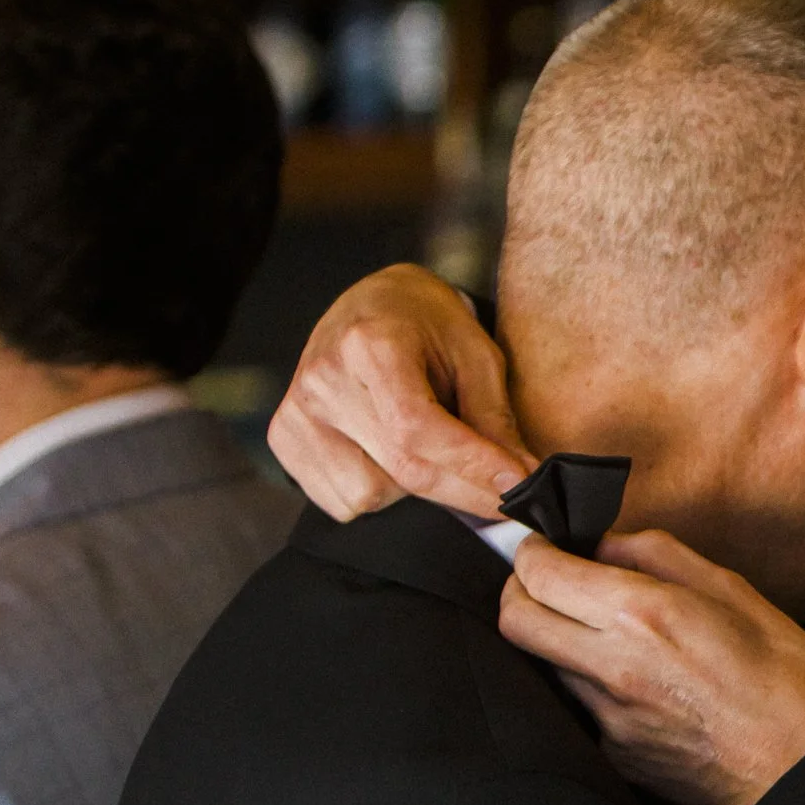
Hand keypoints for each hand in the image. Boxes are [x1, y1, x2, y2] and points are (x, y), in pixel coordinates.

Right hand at [269, 264, 531, 519]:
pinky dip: (377, 494)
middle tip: (504, 497)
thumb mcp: (475, 355)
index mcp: (370, 345)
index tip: (516, 487)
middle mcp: (323, 380)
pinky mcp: (285, 438)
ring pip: (371, 495)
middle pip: (400, 468)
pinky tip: (389, 456)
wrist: (373, 304)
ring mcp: (296, 412)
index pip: (418, 427)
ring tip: (426, 449)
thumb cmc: (428, 324)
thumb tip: (519, 482)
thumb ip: (494, 419)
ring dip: (415, 490)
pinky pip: (341, 501)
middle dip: (463, 491)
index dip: (471, 465)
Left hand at [498, 532, 804, 804]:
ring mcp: (609, 718)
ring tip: (604, 634)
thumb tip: (605, 544)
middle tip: (547, 582)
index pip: (541, 574)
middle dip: (520, 591)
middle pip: (516, 621)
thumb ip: (657, 555)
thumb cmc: (785, 675)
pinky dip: (592, 687)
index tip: (543, 548)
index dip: (532, 552)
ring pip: (545, 666)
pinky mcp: (615, 756)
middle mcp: (614, 667)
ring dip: (558, 640)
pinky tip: (636, 684)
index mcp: (643, 615)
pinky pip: (581, 708)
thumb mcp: (732, 590)